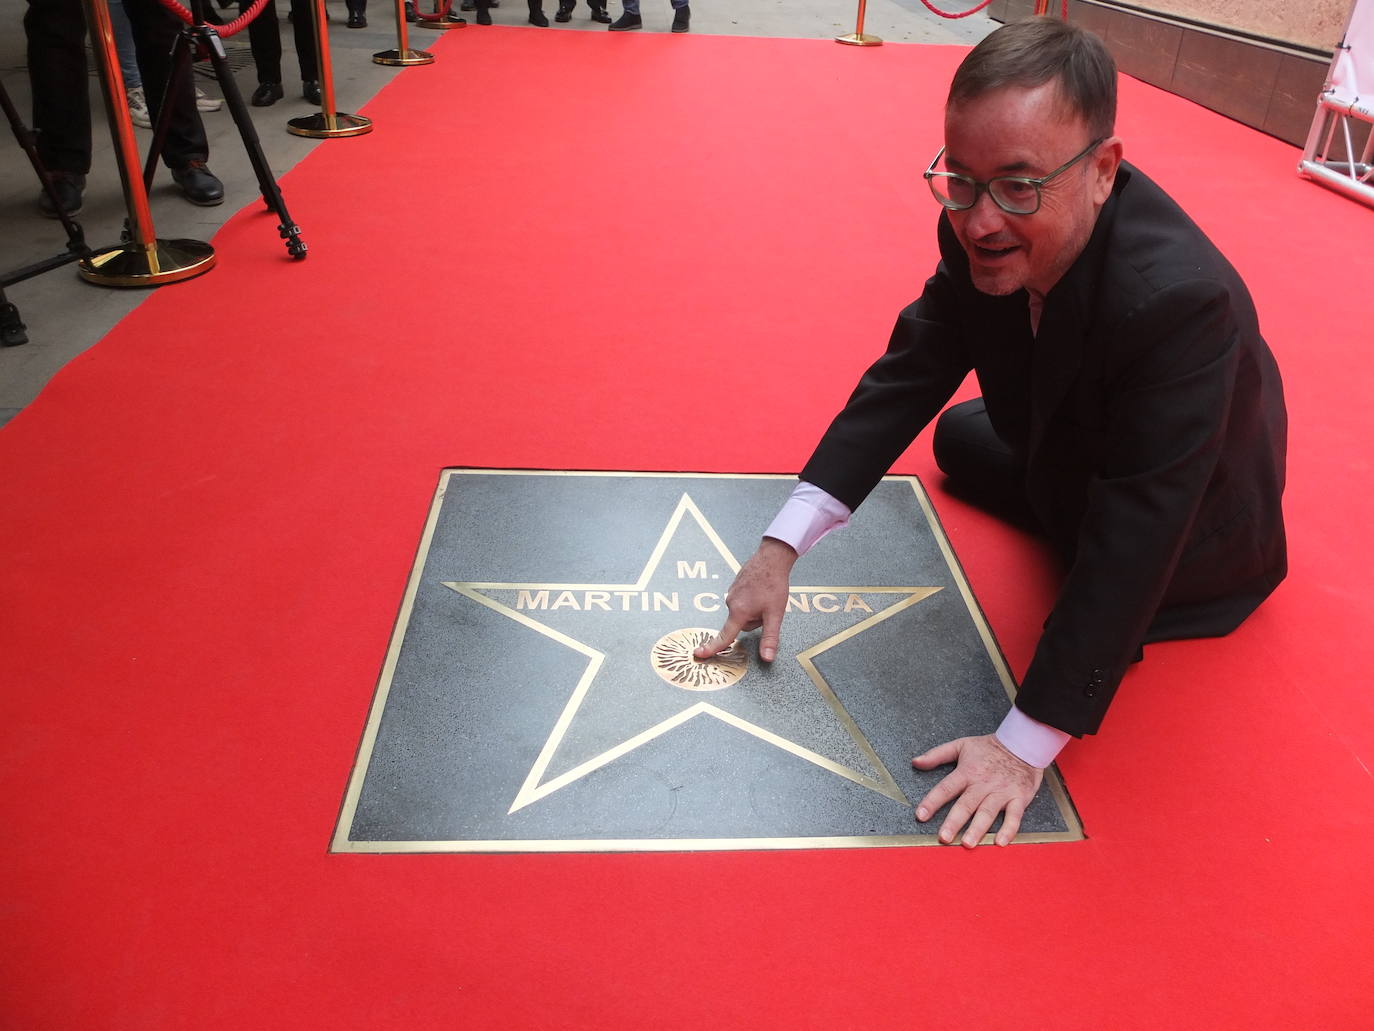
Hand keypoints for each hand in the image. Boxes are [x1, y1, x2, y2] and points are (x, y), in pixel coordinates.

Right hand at [692, 538, 796, 662]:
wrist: (772, 558)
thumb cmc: (773, 584)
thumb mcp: (775, 614)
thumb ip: (770, 638)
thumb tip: (767, 657)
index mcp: (738, 612)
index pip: (725, 636)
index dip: (712, 647)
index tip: (699, 654)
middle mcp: (731, 602)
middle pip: (741, 623)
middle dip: (754, 620)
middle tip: (768, 608)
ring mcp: (731, 592)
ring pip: (743, 612)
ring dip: (754, 609)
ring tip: (766, 597)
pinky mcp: (735, 585)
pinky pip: (742, 600)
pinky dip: (752, 599)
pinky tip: (761, 590)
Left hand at [912, 734, 1042, 847]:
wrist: (1022, 744)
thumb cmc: (989, 748)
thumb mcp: (961, 745)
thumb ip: (936, 754)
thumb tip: (915, 762)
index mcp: (967, 772)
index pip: (946, 788)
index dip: (932, 802)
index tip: (920, 815)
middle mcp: (983, 783)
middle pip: (966, 804)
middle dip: (954, 822)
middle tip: (944, 838)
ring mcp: (1001, 791)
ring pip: (987, 812)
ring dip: (977, 829)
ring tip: (968, 843)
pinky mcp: (1019, 798)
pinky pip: (1014, 816)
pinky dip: (1008, 829)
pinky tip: (1000, 842)